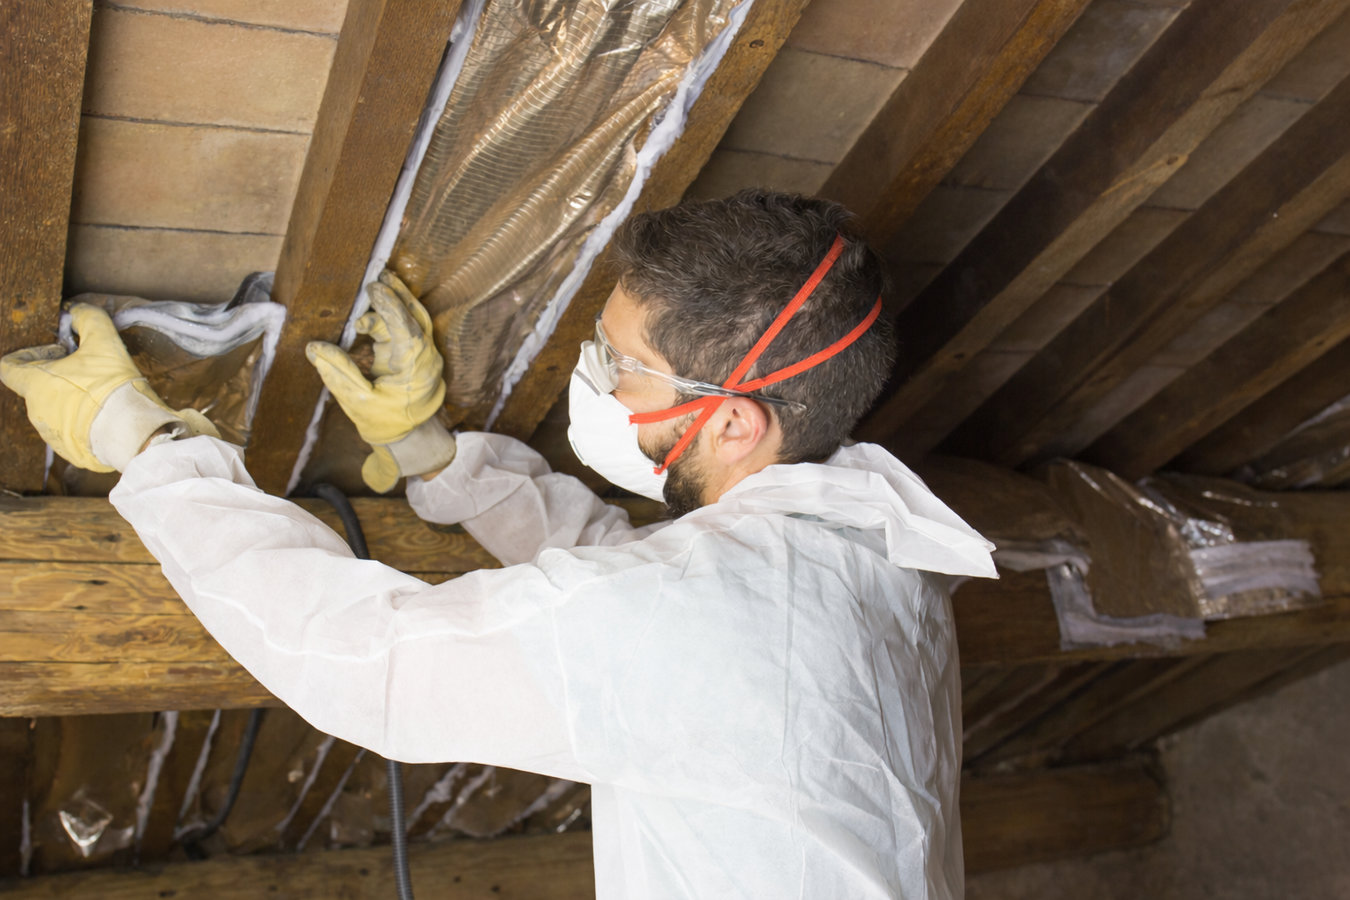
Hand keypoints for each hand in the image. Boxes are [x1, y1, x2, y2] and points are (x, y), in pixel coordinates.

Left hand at [0, 303, 217, 471]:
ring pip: (55, 411)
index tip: (57, 350)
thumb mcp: (105, 344)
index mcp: (35, 385)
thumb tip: (78, 310)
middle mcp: (36, 411)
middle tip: (88, 368)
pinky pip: (73, 432)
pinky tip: (107, 416)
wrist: (133, 434)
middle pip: (37, 388)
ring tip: (101, 394)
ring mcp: (52, 435)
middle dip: (59, 376)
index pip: (8, 366)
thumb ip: (89, 320)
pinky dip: (85, 422)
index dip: (28, 353)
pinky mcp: (71, 452)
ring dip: (72, 400)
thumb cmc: (113, 388)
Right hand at [306, 271, 455, 491]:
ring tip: (373, 285)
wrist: (407, 438)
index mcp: (415, 367)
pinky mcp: (412, 352)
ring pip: (412, 318)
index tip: (375, 289)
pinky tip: (362, 320)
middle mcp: (424, 356)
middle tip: (377, 276)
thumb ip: (338, 373)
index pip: (407, 329)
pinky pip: (403, 327)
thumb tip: (314, 348)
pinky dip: (385, 318)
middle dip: (397, 294)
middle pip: (416, 315)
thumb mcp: (357, 401)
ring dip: (393, 301)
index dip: (391, 307)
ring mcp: (422, 353)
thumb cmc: (384, 422)